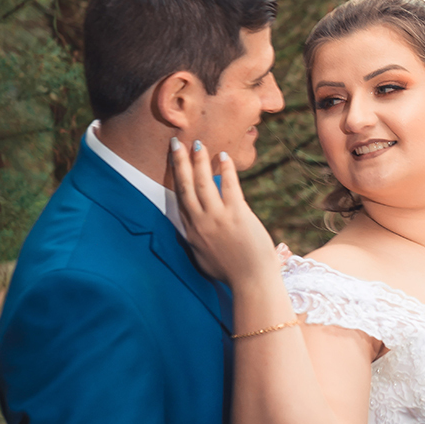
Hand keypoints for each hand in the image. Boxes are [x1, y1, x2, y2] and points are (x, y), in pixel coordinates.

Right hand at [170, 139, 276, 287]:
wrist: (252, 281)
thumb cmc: (232, 273)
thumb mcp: (204, 259)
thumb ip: (197, 241)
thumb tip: (193, 231)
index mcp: (192, 233)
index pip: (179, 200)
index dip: (175, 178)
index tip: (173, 162)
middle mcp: (200, 223)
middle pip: (185, 186)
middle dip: (179, 162)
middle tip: (176, 142)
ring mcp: (217, 218)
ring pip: (203, 183)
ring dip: (199, 161)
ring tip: (197, 144)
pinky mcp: (237, 215)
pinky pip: (229, 186)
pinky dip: (226, 170)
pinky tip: (224, 156)